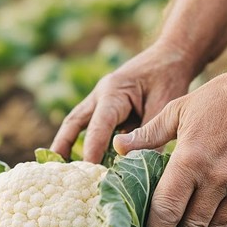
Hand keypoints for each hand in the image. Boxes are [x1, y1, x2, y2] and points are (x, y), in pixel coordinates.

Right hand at [50, 42, 195, 162]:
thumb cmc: (168, 77)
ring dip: (66, 145)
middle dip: (63, 147)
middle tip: (55, 171)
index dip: (92, 150)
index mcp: (114, 92)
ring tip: (59, 168)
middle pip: (73, 123)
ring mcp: (100, 100)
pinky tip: (79, 161)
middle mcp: (101, 95)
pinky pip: (88, 126)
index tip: (89, 171)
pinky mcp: (105, 107)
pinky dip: (81, 142)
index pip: (98, 125)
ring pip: (75, 124)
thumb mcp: (164, 105)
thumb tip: (140, 167)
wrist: (171, 56)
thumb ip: (150, 135)